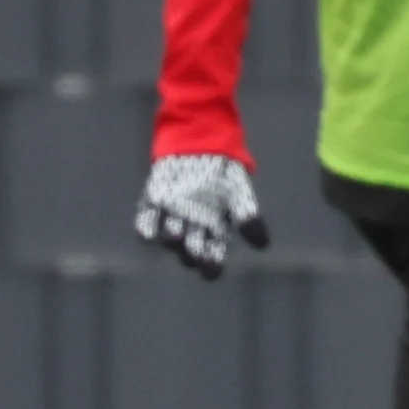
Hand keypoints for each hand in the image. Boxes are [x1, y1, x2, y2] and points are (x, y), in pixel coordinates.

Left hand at [136, 154, 267, 279]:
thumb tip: (263, 245)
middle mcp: (192, 229)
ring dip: (171, 241)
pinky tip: (148, 235)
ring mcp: (171, 218)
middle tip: (195, 251)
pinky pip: (145, 223)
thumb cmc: (222, 169)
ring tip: (177, 235)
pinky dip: (146, 229)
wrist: (200, 140)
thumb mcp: (239, 190)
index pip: (212, 258)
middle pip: (189, 253)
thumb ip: (248, 216)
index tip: (212, 267)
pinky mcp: (154, 204)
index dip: (211, 267)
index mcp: (214, 230)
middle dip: (191, 256)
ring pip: (169, 240)